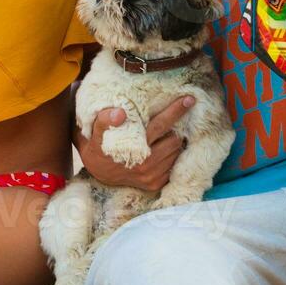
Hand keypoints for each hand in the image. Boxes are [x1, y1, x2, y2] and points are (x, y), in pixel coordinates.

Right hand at [76, 95, 195, 191]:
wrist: (98, 172)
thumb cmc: (100, 146)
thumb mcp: (95, 131)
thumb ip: (105, 120)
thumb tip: (120, 113)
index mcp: (134, 148)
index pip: (160, 125)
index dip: (175, 111)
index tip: (189, 99)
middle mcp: (146, 165)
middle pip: (174, 140)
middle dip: (174, 129)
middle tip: (169, 123)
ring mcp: (152, 176)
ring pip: (176, 153)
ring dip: (174, 143)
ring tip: (163, 138)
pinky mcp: (155, 185)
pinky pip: (173, 167)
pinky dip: (171, 157)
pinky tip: (161, 152)